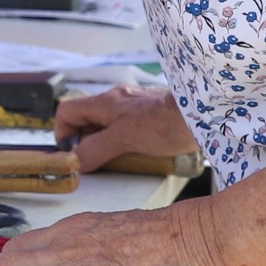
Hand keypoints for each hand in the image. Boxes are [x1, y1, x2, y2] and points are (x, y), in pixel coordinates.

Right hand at [53, 85, 195, 172]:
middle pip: (85, 121)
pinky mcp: (147, 117)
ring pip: (104, 127)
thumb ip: (96, 149)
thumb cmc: (166, 122)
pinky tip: (134, 155)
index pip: (67, 112)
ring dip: (103, 145)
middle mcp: (115, 102)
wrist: (204, 113)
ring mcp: (132, 108)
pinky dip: (121, 143)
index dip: (62, 133)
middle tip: (92, 163)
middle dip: (84, 142)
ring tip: (114, 161)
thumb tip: (75, 161)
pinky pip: (123, 130)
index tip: (71, 153)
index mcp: (104, 103)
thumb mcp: (124, 138)